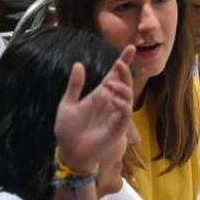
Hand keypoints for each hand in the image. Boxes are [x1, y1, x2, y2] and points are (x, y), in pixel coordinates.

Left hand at [52, 49, 137, 173]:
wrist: (69, 151)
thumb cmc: (68, 130)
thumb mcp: (67, 104)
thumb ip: (75, 85)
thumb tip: (78, 64)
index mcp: (100, 95)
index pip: (114, 75)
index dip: (124, 61)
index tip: (131, 47)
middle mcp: (110, 102)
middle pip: (124, 82)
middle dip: (125, 71)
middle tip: (119, 63)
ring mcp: (115, 114)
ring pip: (127, 95)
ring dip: (122, 87)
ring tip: (110, 84)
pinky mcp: (118, 128)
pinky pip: (125, 113)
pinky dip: (122, 104)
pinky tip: (114, 100)